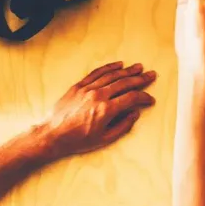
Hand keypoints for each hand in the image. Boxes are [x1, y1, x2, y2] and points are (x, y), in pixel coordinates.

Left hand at [37, 61, 157, 158]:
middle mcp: (98, 95)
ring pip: (112, 75)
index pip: (131, 98)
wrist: (53, 134)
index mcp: (106, 110)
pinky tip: (118, 65)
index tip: (150, 99)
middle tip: (151, 75)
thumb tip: (135, 114)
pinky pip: (96, 73)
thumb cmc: (77, 140)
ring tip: (138, 67)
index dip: (144, 97)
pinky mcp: (78, 86)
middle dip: (140, 79)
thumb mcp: (104, 139)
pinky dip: (108, 68)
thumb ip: (122, 126)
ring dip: (127, 70)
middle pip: (124, 83)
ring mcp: (88, 88)